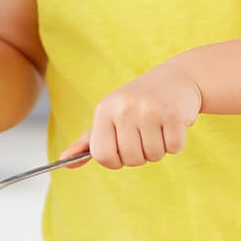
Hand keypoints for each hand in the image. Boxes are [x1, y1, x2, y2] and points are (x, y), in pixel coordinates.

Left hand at [58, 61, 202, 168]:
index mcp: (104, 110)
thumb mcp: (110, 115)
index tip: (123, 149)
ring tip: (159, 126)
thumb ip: (88, 141)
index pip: (102, 155)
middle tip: (146, 133)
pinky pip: (174, 148)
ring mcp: (148, 110)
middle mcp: (123, 109)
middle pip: (131, 159)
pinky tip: (173, 124)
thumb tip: (64, 161)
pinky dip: (176, 142)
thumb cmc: (137, 102)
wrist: (175, 78)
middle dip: (141, 155)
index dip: (115, 160)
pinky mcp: (173, 113)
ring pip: (154, 156)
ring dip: (160, 148)